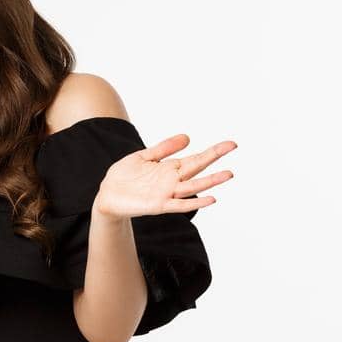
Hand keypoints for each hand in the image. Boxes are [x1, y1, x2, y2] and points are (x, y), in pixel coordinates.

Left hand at [93, 133, 236, 220]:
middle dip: (215, 158)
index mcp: (170, 168)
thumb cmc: (124, 176)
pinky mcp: (158, 205)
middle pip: (198, 168)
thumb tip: (188, 137)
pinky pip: (180, 204)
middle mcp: (172, 181)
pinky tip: (210, 198)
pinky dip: (195, 202)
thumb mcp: (144, 156)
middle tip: (234, 147)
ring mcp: (167, 193)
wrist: (107, 194)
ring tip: (228, 174)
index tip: (231, 144)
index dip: (213, 151)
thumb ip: (164, 148)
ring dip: (211, 181)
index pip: (196, 158)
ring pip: (194, 187)